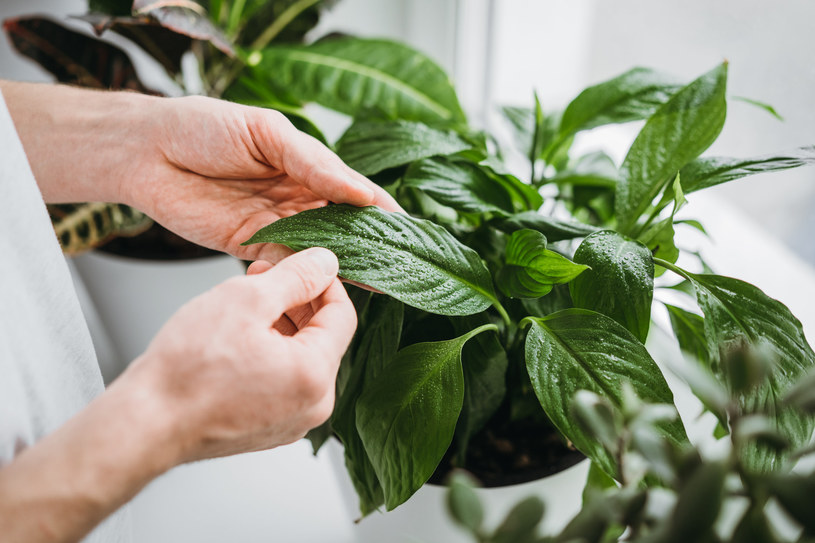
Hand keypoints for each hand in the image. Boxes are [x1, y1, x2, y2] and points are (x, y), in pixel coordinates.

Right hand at [0, 248, 354, 541]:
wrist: (145, 425)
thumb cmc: (186, 369)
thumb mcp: (246, 300)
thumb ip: (295, 276)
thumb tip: (326, 262)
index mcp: (315, 376)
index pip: (343, 315)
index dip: (323, 280)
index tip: (302, 262)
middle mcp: (313, 406)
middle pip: (322, 337)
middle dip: (297, 300)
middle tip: (266, 273)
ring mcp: (292, 421)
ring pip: (300, 357)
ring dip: (280, 323)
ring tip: (245, 299)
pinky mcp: (269, 428)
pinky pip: (282, 380)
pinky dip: (269, 352)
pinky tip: (238, 334)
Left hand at [1, 81, 401, 263]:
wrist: (148, 152)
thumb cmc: (204, 126)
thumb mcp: (267, 132)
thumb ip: (313, 164)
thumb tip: (363, 192)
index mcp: (308, 166)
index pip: (356, 192)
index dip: (382, 211)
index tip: (408, 233)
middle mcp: (298, 198)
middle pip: (343, 227)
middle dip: (369, 246)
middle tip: (399, 267)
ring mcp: (276, 224)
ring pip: (319, 250)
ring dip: (343, 266)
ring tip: (375, 283)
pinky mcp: (250, 248)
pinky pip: (284, 265)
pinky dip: (301, 276)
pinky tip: (322, 286)